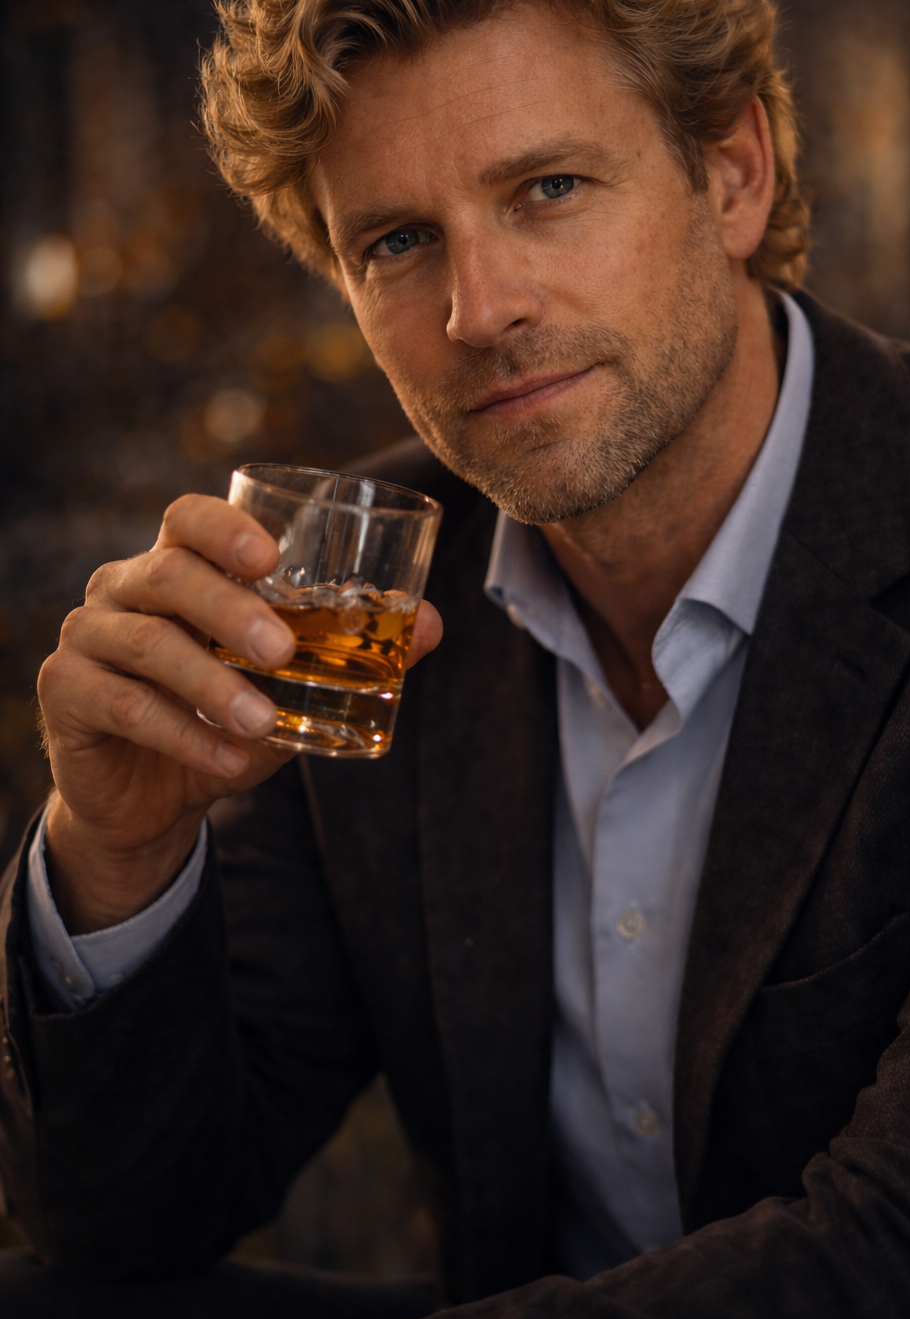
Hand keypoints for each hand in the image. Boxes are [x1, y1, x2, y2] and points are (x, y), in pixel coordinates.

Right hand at [37, 493, 442, 932]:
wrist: (152, 800)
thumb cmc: (224, 719)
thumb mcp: (290, 687)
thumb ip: (350, 652)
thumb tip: (434, 623)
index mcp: (175, 568)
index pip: (187, 519)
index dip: (224, 527)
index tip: (271, 555)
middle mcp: (123, 589)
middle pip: (167, 575)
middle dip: (228, 609)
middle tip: (283, 651)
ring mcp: (87, 638)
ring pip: (145, 643)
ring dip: (210, 682)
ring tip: (262, 721)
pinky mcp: (66, 694)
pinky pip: (124, 706)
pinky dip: (183, 735)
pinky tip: (229, 759)